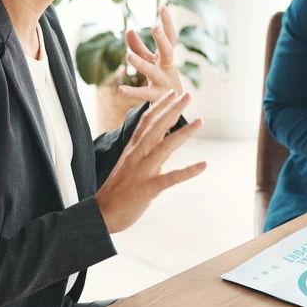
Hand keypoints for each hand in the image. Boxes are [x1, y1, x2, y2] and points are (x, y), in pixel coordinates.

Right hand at [96, 89, 205, 232]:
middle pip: (156, 127)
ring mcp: (142, 171)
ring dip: (184, 133)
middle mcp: (137, 155)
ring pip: (165, 147)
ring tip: (201, 121)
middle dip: (173, 109)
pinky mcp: (148, 188)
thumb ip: (150, 152)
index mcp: (132, 149)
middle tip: (188, 94)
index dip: (160, 105)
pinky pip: (170, 178)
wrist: (102, 213)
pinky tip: (203, 165)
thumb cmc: (118, 190)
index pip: (146, 121)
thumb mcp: (132, 165)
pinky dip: (188, 171)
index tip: (172, 92)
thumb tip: (167, 141)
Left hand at [119, 6, 185, 102]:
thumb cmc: (161, 79)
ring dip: (142, 64)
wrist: (173, 108)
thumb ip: (139, 47)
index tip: (163, 7)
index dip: (167, 23)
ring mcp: (165, 84)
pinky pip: (144, 95)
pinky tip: (120, 89)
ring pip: (153, 73)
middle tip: (154, 28)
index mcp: (167, 58)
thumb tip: (128, 30)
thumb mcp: (150, 62)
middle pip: (168, 52)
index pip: (170, 37)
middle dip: (162, 41)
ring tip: (128, 56)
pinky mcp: (157, 98)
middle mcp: (168, 69)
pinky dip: (132, 93)